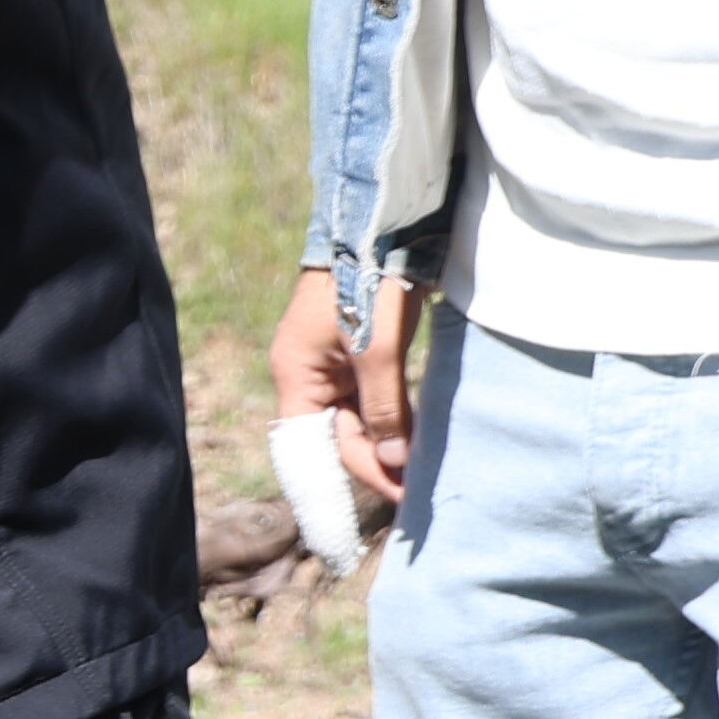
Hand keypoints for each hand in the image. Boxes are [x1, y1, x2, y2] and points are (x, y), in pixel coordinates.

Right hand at [267, 267, 426, 512]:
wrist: (378, 224)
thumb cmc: (367, 283)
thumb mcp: (377, 350)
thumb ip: (383, 408)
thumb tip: (393, 461)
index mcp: (296, 374)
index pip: (315, 444)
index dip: (357, 470)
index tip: (398, 494)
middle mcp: (308, 373)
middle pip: (336, 432)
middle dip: (376, 459)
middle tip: (420, 486)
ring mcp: (332, 362)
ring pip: (356, 416)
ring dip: (387, 440)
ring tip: (421, 467)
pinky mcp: (357, 350)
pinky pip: (370, 396)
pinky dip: (391, 417)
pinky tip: (418, 435)